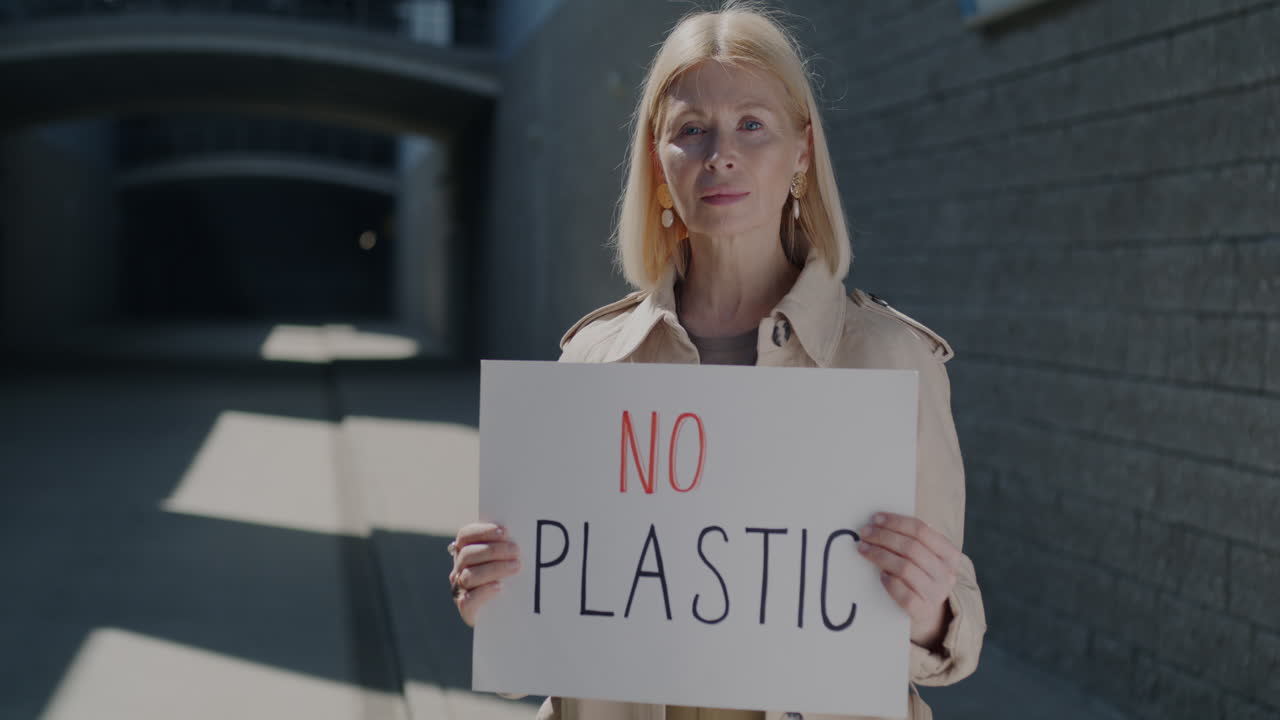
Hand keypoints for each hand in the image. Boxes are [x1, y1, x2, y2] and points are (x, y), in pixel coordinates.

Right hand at [448, 523, 521, 627]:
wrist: (504, 614)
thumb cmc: (508, 580)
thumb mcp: (506, 559)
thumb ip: (507, 546)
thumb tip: (524, 532)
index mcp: (465, 551)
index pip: (466, 535)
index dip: (483, 531)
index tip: (505, 532)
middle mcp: (459, 568)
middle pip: (468, 554)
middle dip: (493, 550)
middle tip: (516, 551)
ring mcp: (460, 589)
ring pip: (469, 576)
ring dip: (493, 569)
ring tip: (515, 567)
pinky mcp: (466, 609)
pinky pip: (468, 600)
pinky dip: (484, 591)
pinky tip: (499, 587)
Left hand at [856, 512, 959, 650]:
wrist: (930, 614)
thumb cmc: (922, 576)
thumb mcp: (926, 557)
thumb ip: (913, 540)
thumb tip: (881, 521)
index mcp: (950, 554)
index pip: (922, 530)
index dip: (896, 522)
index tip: (876, 518)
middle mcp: (946, 574)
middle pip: (911, 547)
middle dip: (883, 536)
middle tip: (864, 532)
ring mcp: (936, 594)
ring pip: (905, 568)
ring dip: (880, 555)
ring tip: (863, 549)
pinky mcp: (923, 611)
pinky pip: (904, 594)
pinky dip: (890, 582)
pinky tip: (880, 575)